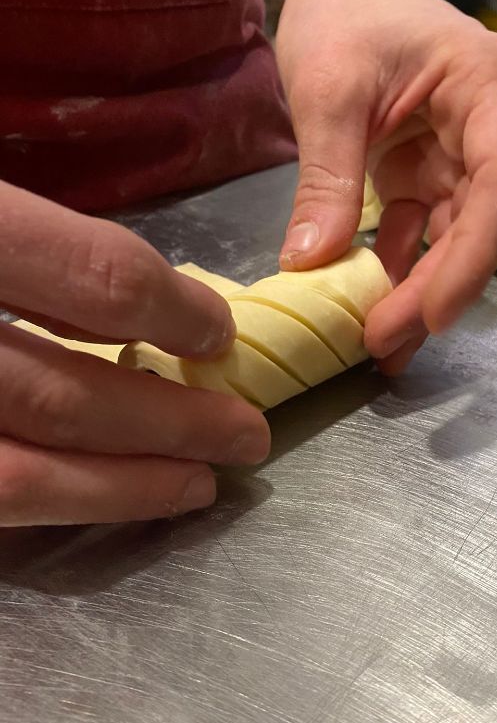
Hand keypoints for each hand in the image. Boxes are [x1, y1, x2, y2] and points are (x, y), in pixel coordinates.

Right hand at [0, 182, 269, 526]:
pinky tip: (100, 491)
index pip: (96, 279)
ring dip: (123, 488)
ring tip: (196, 487)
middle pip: (64, 399)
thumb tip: (135, 287)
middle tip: (248, 436)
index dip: (174, 313)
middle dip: (171, 425)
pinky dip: (53, 500)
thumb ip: (30, 222)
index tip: (220, 334)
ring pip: (21, 478)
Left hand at [275, 0, 496, 373]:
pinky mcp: (429, 175)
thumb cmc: (344, 9)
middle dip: (437, 288)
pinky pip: (420, 233)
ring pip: (453, 239)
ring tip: (379, 344)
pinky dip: (397, 270)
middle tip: (385, 340)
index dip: (473, 255)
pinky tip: (372, 310)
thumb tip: (310, 263)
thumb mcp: (329, 89)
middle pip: (480, 224)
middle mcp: (489, 129)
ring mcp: (461, 156)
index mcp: (488, 90)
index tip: (436, 312)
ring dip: (418, 291)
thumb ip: (328, 176)